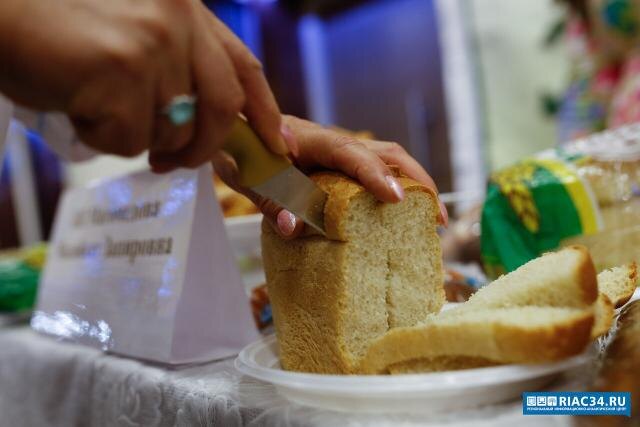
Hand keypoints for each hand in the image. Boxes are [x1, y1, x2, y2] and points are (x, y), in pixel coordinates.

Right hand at [0, 0, 286, 164]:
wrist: (1, 11)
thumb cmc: (59, 27)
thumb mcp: (134, 35)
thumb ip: (176, 67)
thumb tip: (205, 121)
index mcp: (186, 10)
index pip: (243, 66)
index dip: (264, 111)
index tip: (279, 144)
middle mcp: (178, 21)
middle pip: (221, 108)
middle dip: (203, 148)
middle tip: (175, 163)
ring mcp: (153, 45)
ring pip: (173, 130)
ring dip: (136, 136)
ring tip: (95, 106)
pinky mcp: (122, 73)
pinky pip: (131, 139)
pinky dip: (102, 137)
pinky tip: (76, 104)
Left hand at [214, 115, 446, 238]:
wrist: (239, 134)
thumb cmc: (245, 152)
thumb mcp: (251, 177)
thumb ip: (271, 200)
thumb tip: (295, 228)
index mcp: (313, 140)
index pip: (351, 154)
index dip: (376, 175)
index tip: (397, 199)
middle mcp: (335, 142)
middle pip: (386, 153)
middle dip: (417, 181)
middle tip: (436, 218)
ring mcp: (341, 151)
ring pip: (387, 160)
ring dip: (414, 184)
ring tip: (431, 220)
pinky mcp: (341, 164)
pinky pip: (375, 171)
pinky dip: (396, 188)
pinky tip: (402, 214)